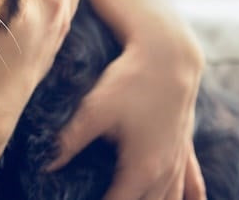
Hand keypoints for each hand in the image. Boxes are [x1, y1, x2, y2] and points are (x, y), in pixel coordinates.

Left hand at [48, 21, 206, 199]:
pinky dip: (189, 199)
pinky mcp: (184, 148)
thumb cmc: (129, 80)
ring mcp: (178, 161)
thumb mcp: (93, 110)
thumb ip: (68, 141)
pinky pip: (192, 186)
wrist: (169, 54)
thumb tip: (46, 165)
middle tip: (95, 197)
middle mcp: (164, 172)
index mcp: (141, 169)